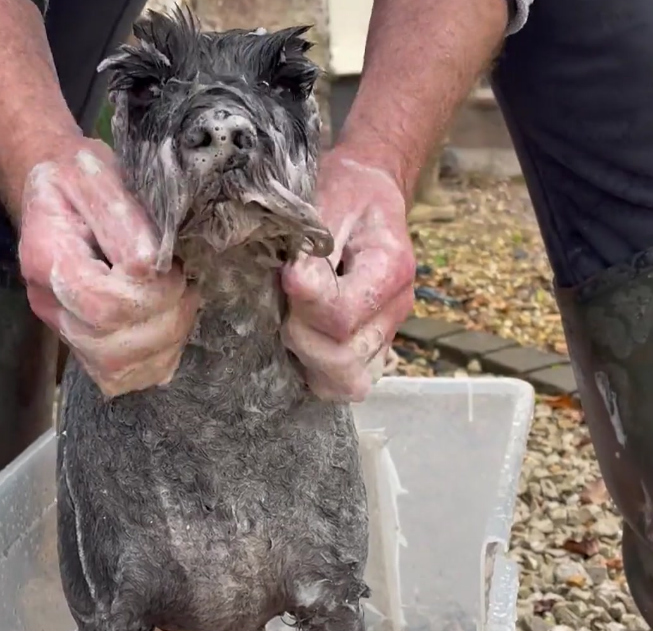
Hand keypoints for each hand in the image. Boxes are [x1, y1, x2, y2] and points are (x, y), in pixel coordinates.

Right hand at [18, 138, 200, 396]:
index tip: (170, 264)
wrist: (60, 193)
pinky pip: (124, 377)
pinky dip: (157, 358)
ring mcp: (66, 331)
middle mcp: (50, 305)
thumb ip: (123, 216)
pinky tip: (168, 323)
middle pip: (112, 346)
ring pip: (120, 370)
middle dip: (165, 318)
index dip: (148, 294)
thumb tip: (152, 264)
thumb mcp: (98, 173)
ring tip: (180, 299)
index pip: (101, 304)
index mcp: (45, 257)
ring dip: (167, 340)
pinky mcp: (86, 346)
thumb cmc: (80, 178)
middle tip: (183, 280)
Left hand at [280, 148, 415, 401]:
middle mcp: (397, 308)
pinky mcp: (375, 347)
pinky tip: (308, 343)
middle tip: (286, 306)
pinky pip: (348, 383)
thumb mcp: (327, 200)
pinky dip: (321, 372)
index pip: (342, 316)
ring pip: (348, 381)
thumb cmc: (345, 192)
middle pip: (344, 358)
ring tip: (297, 324)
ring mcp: (388, 333)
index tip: (288, 278)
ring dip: (310, 360)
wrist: (371, 192)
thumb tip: (296, 284)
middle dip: (302, 338)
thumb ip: (313, 244)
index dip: (305, 306)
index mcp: (391, 268)